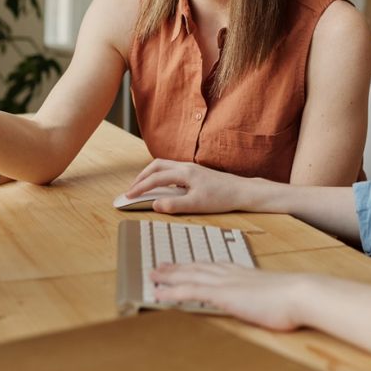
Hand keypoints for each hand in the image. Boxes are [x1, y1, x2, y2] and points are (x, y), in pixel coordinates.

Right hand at [126, 159, 255, 213]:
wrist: (241, 191)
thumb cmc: (222, 198)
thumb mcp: (196, 205)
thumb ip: (174, 205)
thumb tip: (155, 204)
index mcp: (184, 173)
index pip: (155, 178)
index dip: (140, 187)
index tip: (128, 196)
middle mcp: (186, 167)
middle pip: (156, 165)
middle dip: (141, 177)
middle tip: (132, 190)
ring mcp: (191, 168)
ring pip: (164, 165)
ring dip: (150, 174)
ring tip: (143, 186)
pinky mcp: (195, 172)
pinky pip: (172, 169)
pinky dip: (161, 175)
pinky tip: (162, 186)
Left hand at [151, 263, 307, 330]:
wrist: (299, 294)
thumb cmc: (293, 298)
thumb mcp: (275, 295)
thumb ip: (264, 295)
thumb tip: (266, 301)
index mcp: (243, 273)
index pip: (213, 266)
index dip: (196, 265)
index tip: (184, 264)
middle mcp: (230, 274)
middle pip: (197, 268)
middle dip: (177, 267)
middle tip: (159, 266)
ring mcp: (225, 283)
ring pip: (189, 276)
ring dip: (169, 276)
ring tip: (153, 275)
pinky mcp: (222, 294)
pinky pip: (189, 292)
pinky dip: (171, 292)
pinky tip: (159, 293)